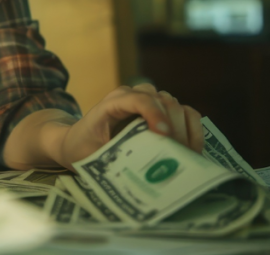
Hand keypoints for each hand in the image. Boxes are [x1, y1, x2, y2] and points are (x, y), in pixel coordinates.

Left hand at [58, 83, 203, 169]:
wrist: (76, 142)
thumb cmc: (82, 149)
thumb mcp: (92, 154)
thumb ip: (115, 158)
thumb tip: (144, 174)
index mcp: (111, 103)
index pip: (138, 99)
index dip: (154, 114)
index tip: (163, 136)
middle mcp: (131, 96)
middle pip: (163, 101)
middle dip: (175, 128)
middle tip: (181, 157)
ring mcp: (146, 100)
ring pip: (176, 106)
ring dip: (186, 130)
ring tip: (188, 157)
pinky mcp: (159, 110)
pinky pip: (183, 112)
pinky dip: (192, 129)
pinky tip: (193, 151)